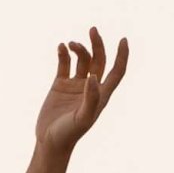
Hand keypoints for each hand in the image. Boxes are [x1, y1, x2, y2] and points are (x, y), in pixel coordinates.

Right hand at [34, 27, 128, 154]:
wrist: (50, 142)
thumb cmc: (69, 134)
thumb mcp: (82, 118)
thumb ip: (91, 98)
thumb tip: (94, 76)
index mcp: (101, 95)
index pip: (117, 71)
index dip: (122, 56)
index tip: (123, 39)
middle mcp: (90, 87)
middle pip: (99, 60)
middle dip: (97, 44)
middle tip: (93, 30)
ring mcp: (75, 85)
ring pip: (82, 60)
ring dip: (78, 49)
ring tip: (71, 44)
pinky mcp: (60, 85)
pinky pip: (64, 64)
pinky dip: (63, 54)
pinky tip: (61, 47)